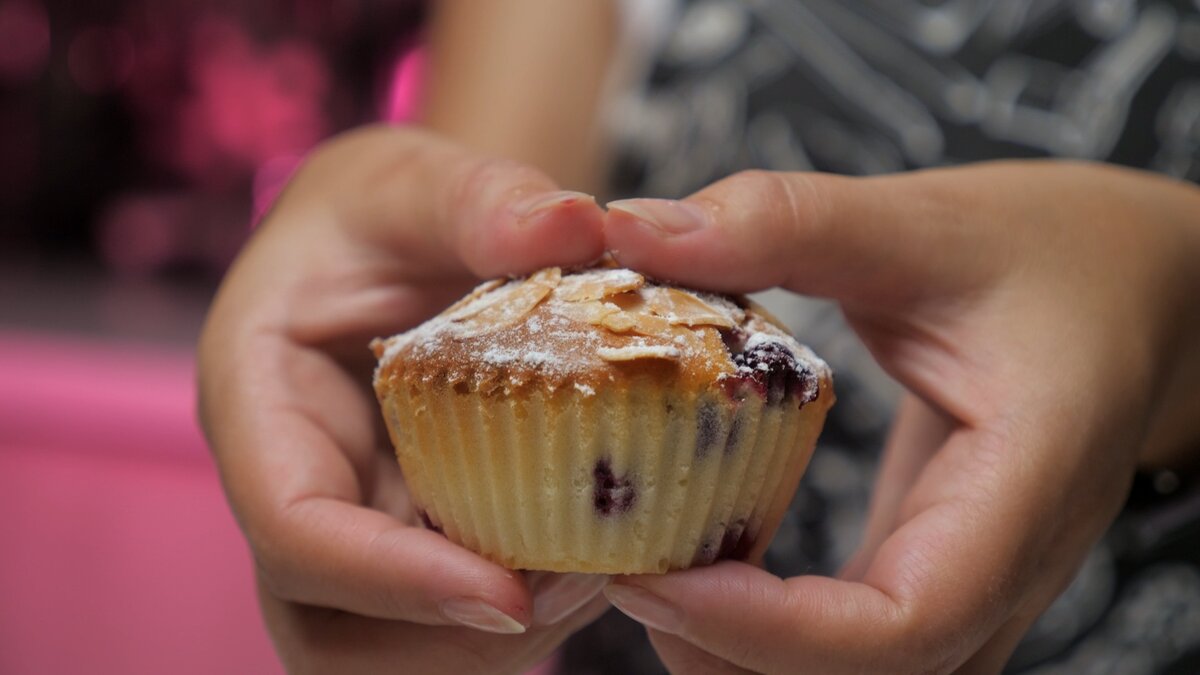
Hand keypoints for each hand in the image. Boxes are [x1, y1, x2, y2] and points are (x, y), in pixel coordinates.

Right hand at [198, 126, 610, 673]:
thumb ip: (481, 198)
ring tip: (593, 578)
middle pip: (324, 624)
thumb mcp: (419, 180)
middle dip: (442, 636)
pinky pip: (438, 618)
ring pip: (378, 647)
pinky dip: (514, 616)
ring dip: (484, 643)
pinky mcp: (402, 536)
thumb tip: (577, 224)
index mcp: (259, 398)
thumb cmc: (385, 205)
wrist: (395, 236)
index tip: (507, 594)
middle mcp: (289, 480)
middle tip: (574, 588)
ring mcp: (345, 519)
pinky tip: (593, 560)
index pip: (294, 527)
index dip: (392, 580)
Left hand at [601, 161, 1199, 673]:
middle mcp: (1009, 564)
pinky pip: (862, 640)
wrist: (1144, 287)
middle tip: (622, 578)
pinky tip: (703, 566)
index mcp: (1027, 484)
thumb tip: (634, 228)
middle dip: (734, 654)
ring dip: (746, 656)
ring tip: (647, 580)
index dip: (772, 631)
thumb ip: (789, 222)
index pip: (909, 621)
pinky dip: (772, 629)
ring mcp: (982, 580)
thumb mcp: (926, 220)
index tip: (656, 581)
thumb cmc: (1057, 251)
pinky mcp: (944, 567)